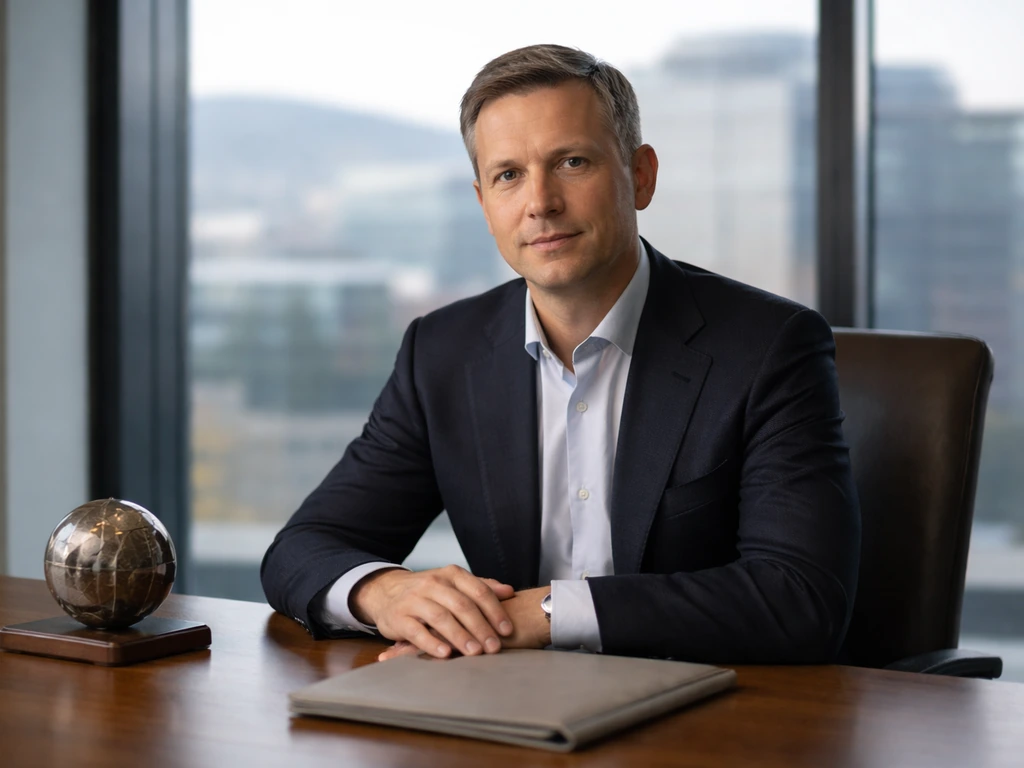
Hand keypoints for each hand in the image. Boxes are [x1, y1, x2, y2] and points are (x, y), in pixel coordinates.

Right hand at [351, 565, 514, 659]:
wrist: (386, 591)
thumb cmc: (429, 591)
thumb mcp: (454, 583)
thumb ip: (482, 586)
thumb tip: (510, 591)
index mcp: (450, 574)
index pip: (478, 590)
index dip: (495, 611)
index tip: (507, 630)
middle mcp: (432, 584)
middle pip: (461, 605)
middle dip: (480, 627)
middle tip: (494, 647)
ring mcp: (414, 600)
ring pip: (440, 617)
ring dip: (460, 636)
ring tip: (475, 652)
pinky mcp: (399, 618)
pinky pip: (416, 631)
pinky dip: (432, 643)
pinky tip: (446, 654)